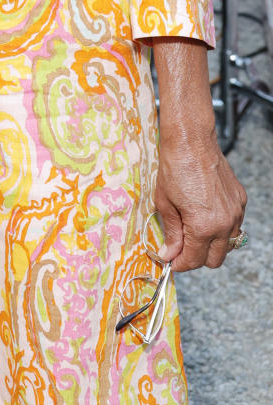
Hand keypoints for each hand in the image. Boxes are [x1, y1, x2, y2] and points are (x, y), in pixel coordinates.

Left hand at [154, 125, 246, 270]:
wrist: (191, 141)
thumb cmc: (173, 168)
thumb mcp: (164, 203)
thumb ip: (171, 233)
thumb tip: (169, 254)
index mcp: (203, 226)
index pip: (194, 260)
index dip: (180, 264)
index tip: (170, 261)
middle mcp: (225, 223)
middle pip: (215, 260)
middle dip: (196, 258)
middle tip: (180, 248)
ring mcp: (236, 212)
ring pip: (228, 245)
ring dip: (210, 244)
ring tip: (191, 230)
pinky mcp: (240, 200)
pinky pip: (234, 225)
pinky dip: (220, 227)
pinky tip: (205, 214)